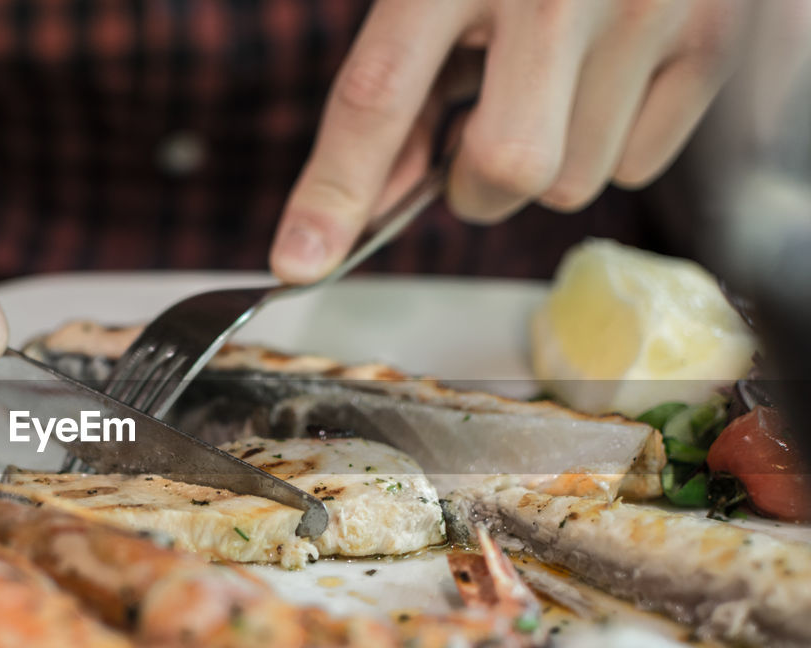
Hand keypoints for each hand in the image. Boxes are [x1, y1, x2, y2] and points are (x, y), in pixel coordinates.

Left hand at [271, 0, 750, 282]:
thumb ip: (399, 90)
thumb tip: (370, 208)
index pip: (377, 95)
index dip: (334, 190)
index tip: (298, 260)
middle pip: (504, 170)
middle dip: (475, 183)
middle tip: (477, 135)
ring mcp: (645, 11)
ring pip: (574, 183)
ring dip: (546, 161)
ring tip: (552, 81)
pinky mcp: (712, 38)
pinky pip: (640, 165)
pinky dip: (611, 144)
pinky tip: (605, 78)